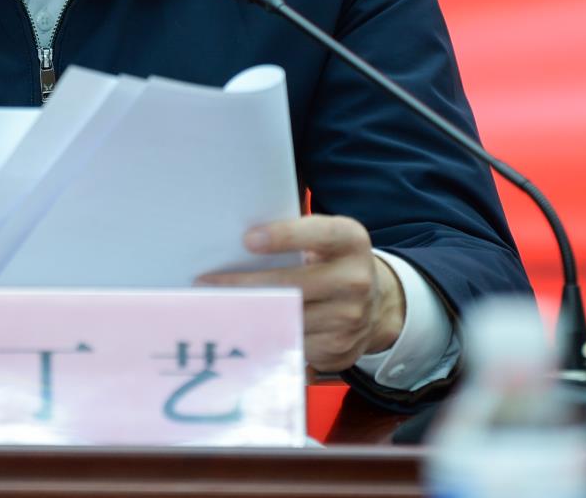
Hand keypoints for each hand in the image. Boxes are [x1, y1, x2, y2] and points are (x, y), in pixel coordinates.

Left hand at [198, 215, 404, 373]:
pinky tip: (242, 329)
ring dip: (246, 314)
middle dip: (244, 285)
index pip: (319, 235)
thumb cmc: (333, 262)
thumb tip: (240, 241)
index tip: (248, 239)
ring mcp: (350, 319)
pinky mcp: (339, 350)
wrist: (379, 305)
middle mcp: (356, 280)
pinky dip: (265, 336)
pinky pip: (291, 343)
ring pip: (286, 318)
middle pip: (292, 285)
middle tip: (206, 282)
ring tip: (214, 306)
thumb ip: (296, 235)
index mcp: (351, 241)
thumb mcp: (327, 239)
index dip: (284, 237)